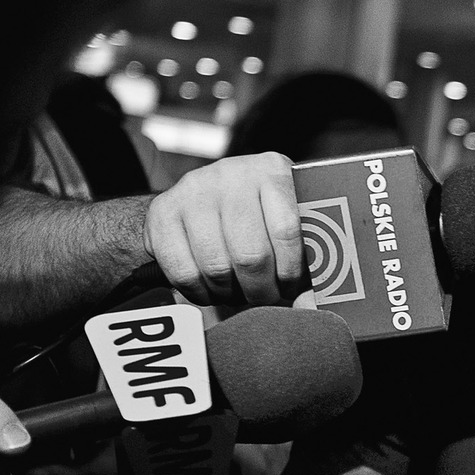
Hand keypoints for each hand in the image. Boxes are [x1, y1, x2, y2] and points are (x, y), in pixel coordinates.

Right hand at [143, 152, 303, 306]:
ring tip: (238, 291)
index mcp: (273, 170)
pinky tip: (212, 289)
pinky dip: (200, 292)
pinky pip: (184, 271)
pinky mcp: (163, 211)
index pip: (288, 230)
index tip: (290, 286)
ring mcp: (194, 190)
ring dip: (230, 293)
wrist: (204, 199)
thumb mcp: (291, 223)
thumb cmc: (261, 218)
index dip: (291, 271)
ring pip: (217, 267)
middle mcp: (233, 173)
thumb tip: (311, 304)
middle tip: (264, 296)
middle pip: (251, 254)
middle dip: (260, 289)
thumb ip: (309, 258)